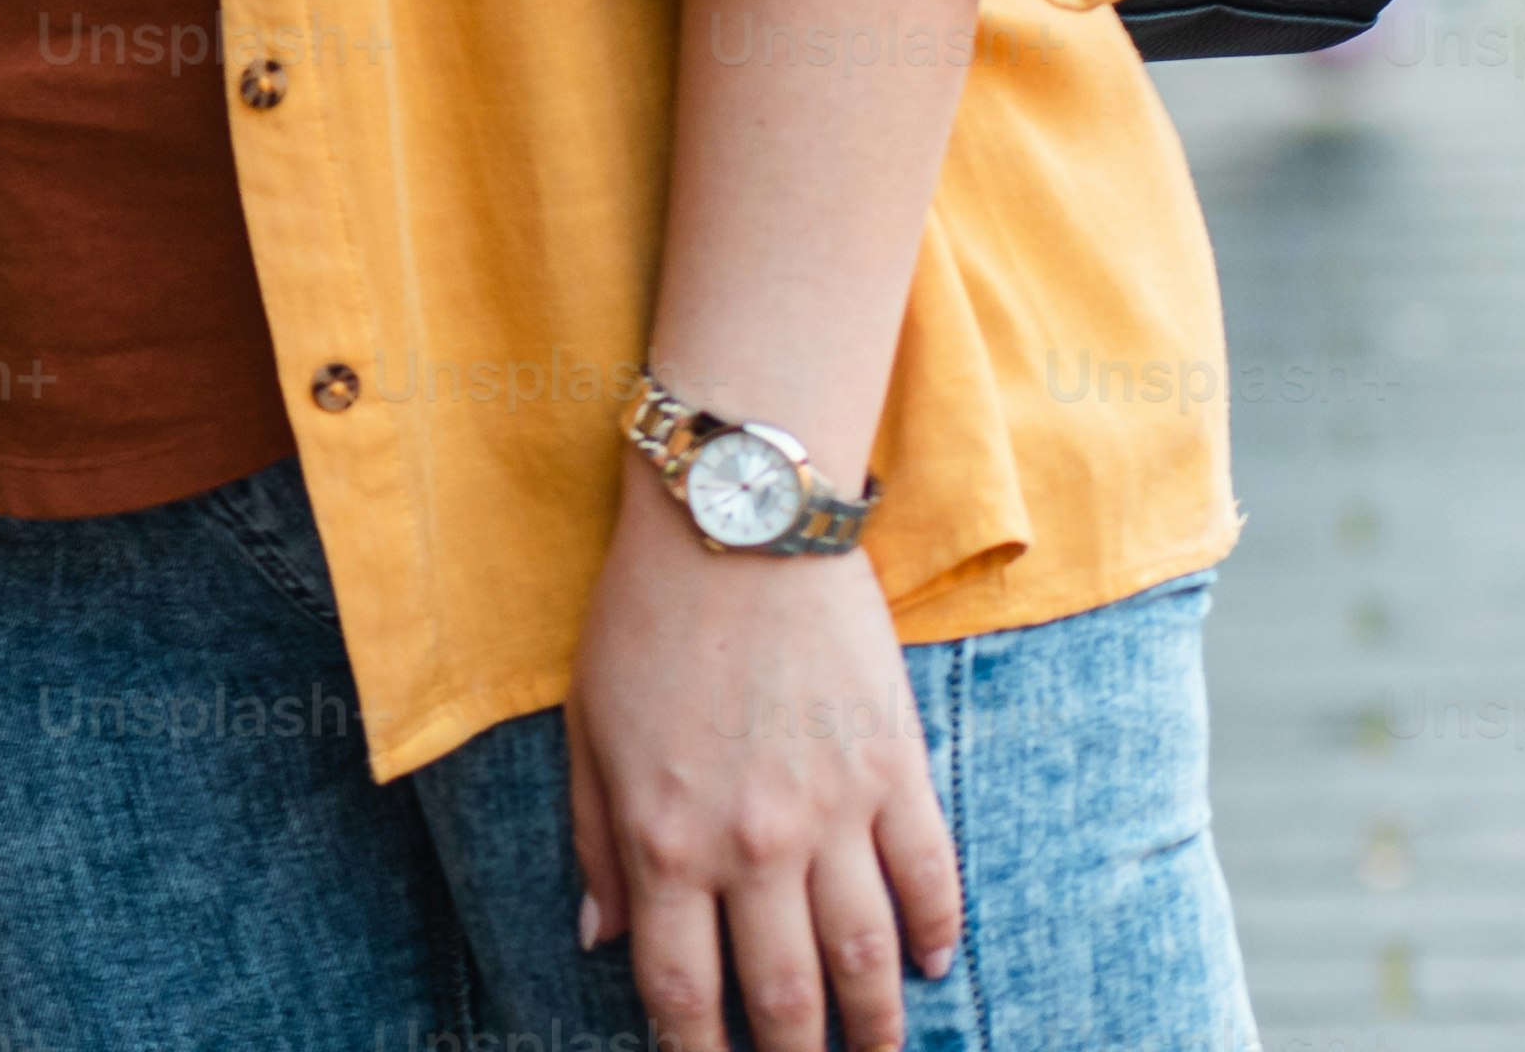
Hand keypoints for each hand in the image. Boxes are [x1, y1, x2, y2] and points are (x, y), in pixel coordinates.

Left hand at [562, 485, 961, 1049]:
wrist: (737, 524)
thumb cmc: (643, 620)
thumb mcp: (588, 731)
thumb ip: (594, 844)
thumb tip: (599, 941)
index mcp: (664, 839)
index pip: (680, 990)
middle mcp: (753, 845)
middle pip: (785, 997)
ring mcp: (834, 813)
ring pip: (868, 958)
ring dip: (876, 1024)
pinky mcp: (896, 772)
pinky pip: (930, 879)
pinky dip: (937, 934)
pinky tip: (932, 968)